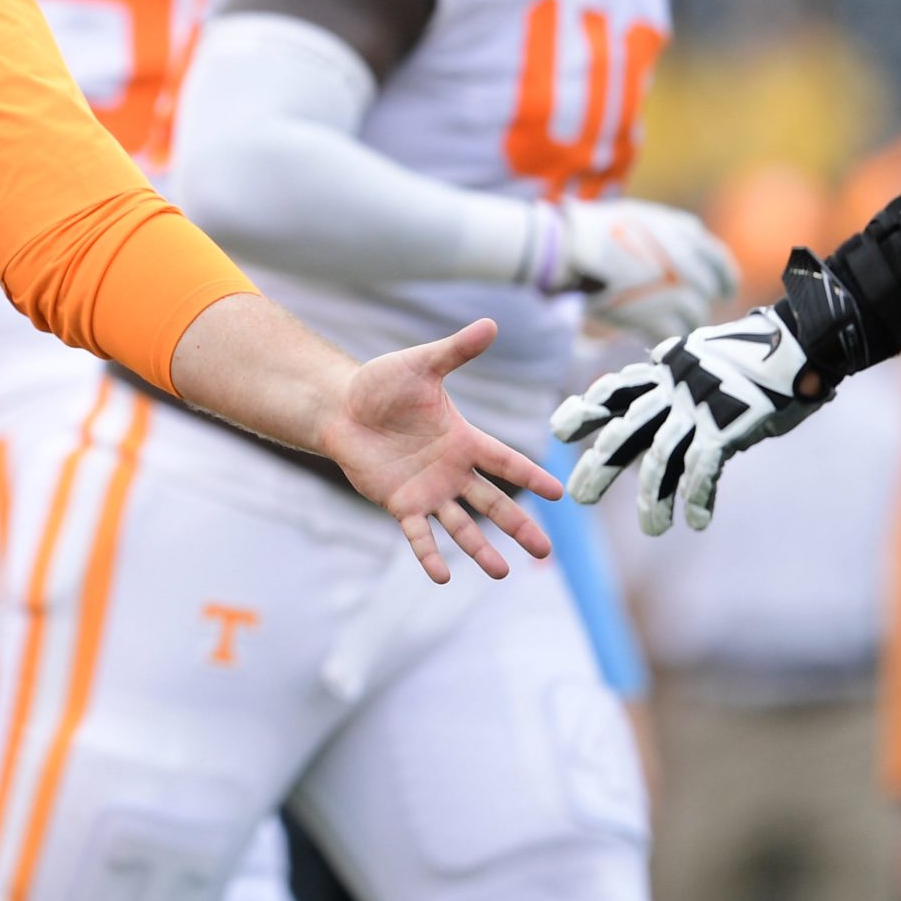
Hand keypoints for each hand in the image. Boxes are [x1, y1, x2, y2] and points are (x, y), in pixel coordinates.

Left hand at [320, 318, 562, 582]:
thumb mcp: (422, 365)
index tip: (560, 494)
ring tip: (502, 573)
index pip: (505, 461)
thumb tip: (491, 324)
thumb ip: (456, 351)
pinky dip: (429, 554)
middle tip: (546, 553)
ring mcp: (427, 490)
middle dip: (519, 527)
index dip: (532, 476)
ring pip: (461, 525)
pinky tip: (442, 576)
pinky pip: (418, 534)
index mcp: (463, 439)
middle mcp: (451, 471)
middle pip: (492, 503)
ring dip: (481, 550)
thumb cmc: (381, 384)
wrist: (340, 407)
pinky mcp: (399, 503)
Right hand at [545, 200, 740, 341]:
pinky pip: (674, 336)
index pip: (721, 263)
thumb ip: (668, 237)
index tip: (724, 292)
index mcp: (687, 233)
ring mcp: (675, 292)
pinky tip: (648, 336)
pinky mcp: (656, 317)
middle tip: (680, 310)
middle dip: (696, 302)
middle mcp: (689, 262)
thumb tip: (679, 258)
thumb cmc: (593, 229)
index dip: (726, 281)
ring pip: (695, 318)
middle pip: (708, 294)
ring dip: (681, 323)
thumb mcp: (640, 218)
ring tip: (658, 323)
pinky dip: (663, 338)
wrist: (566, 246)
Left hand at [552, 303, 824, 533]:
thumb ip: (673, 380)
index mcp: (665, 370)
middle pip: (624, 430)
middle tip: (579, 497)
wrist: (799, 342)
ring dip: (652, 498)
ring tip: (652, 529)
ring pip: (660, 457)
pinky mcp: (728, 426)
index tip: (558, 431)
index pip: (613, 389)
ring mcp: (699, 408)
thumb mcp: (700, 359)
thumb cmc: (753, 357)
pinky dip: (695, 496)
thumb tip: (648, 395)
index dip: (585, 410)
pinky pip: (702, 468)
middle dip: (600, 465)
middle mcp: (674, 389)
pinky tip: (694, 521)